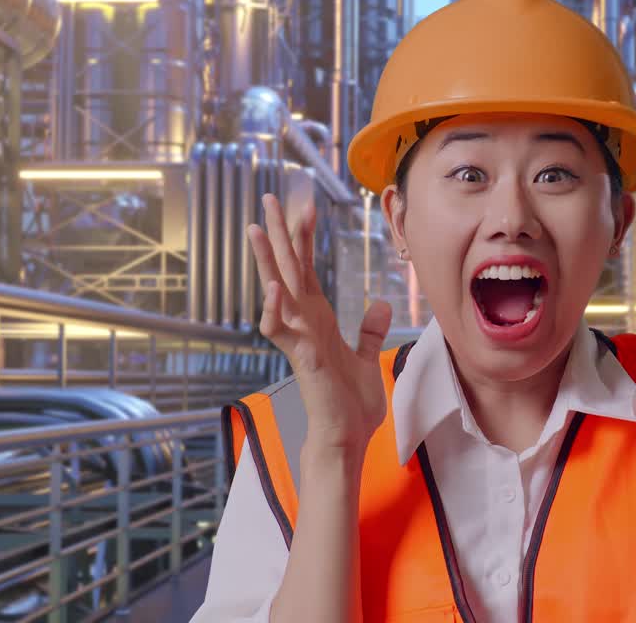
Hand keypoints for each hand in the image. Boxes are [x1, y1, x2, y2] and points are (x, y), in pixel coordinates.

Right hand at [247, 193, 391, 452]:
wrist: (345, 437)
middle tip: (268, 197)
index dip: (304, 237)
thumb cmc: (351, 403)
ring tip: (256, 230)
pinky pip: (282, 330)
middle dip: (279, 233)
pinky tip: (274, 288)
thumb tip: (379, 303)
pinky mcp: (302, 359)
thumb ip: (369, 330)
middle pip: (287, 269)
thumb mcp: (367, 358)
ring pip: (276, 291)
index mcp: (317, 319)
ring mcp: (299, 339)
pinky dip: (275, 310)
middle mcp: (304, 323)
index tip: (305, 205)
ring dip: (266, 262)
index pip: (307, 269)